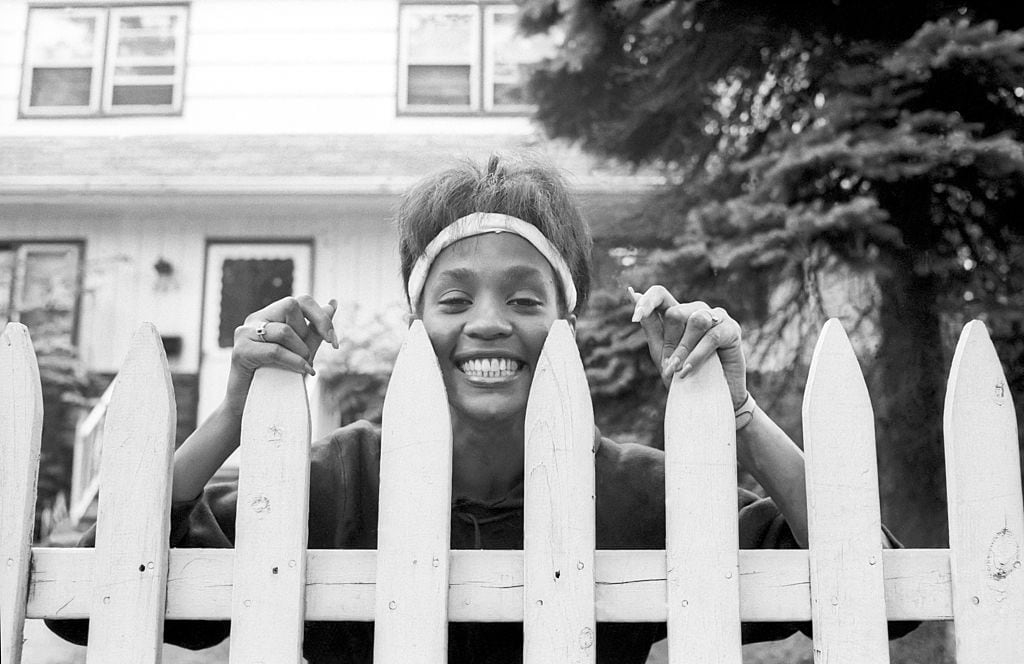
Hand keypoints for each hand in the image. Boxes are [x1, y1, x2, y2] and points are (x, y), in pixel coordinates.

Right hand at [230, 295, 338, 386]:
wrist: (255, 407)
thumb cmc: (279, 378)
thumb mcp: (302, 351)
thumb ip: (315, 329)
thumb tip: (333, 303)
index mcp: (270, 316)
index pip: (300, 300)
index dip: (321, 317)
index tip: (333, 342)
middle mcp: (255, 319)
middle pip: (291, 305)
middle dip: (308, 332)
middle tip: (308, 356)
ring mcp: (245, 333)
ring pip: (284, 330)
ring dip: (301, 351)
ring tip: (302, 367)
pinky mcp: (240, 352)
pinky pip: (275, 350)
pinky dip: (294, 362)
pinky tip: (303, 372)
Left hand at [629, 285, 745, 407]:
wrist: (708, 399)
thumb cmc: (683, 374)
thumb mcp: (661, 350)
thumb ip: (650, 324)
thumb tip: (633, 294)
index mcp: (678, 312)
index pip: (660, 294)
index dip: (648, 301)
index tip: (636, 316)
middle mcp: (697, 310)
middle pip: (676, 312)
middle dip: (670, 342)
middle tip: (670, 366)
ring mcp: (716, 317)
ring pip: (696, 321)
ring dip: (684, 349)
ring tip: (679, 370)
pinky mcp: (732, 329)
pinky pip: (712, 336)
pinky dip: (697, 356)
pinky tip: (688, 371)